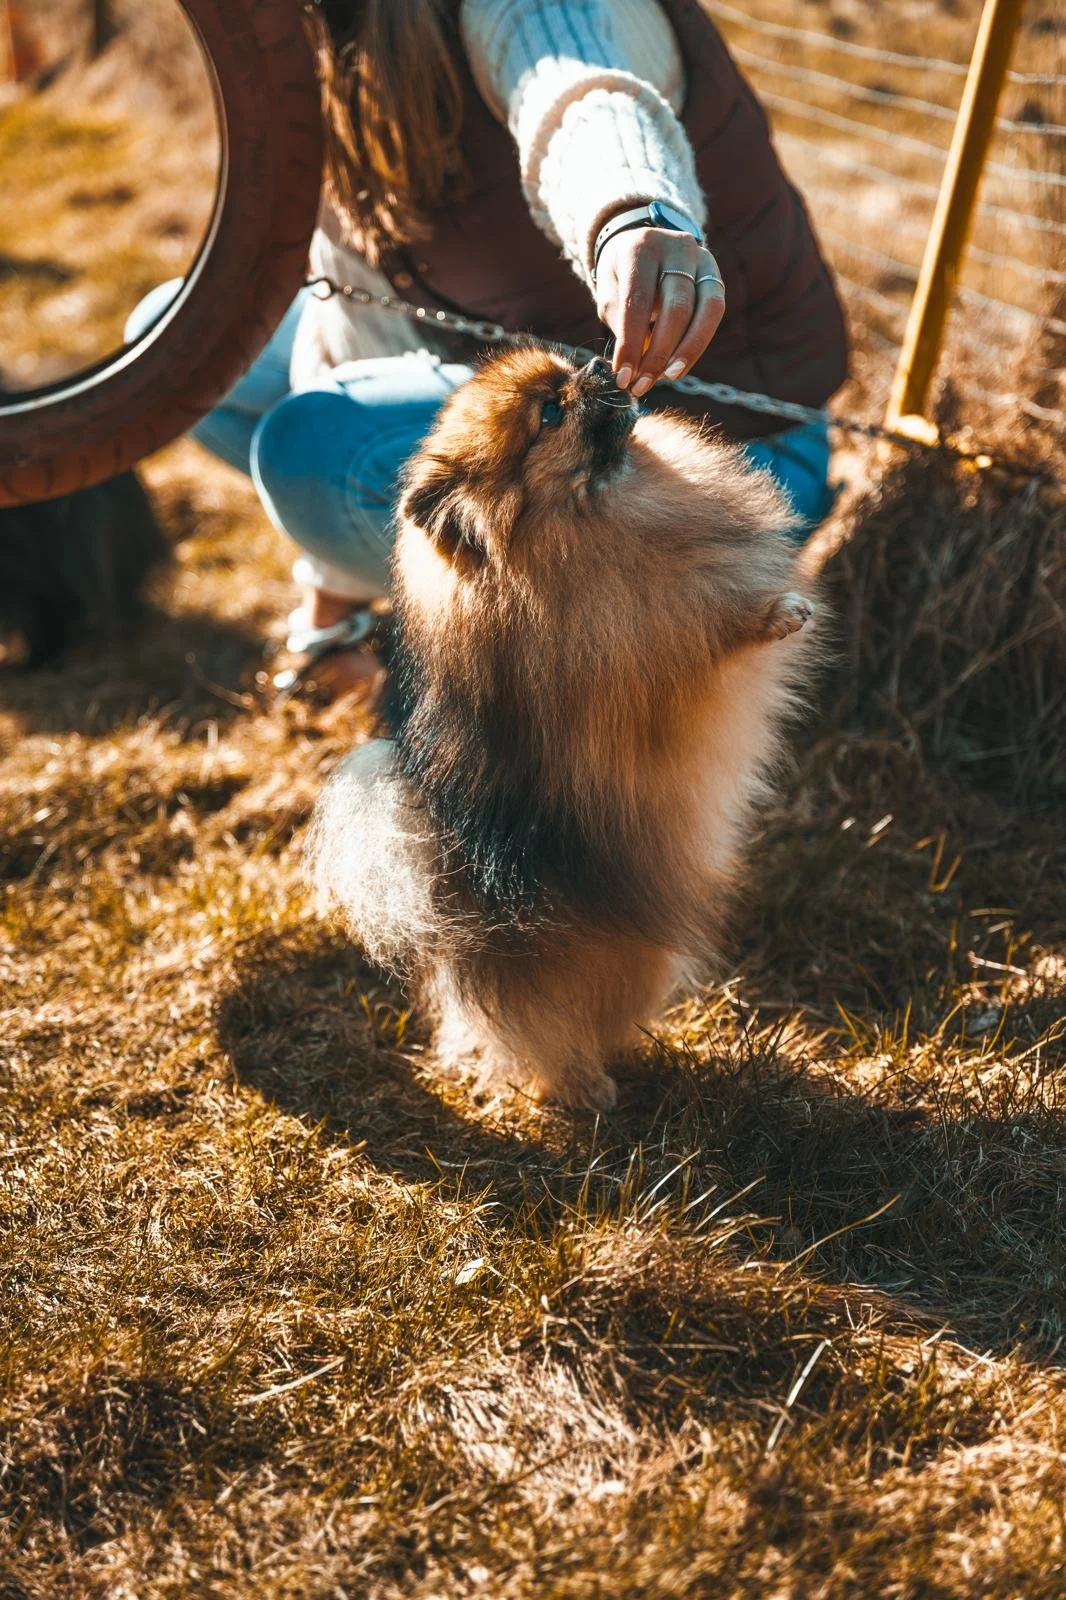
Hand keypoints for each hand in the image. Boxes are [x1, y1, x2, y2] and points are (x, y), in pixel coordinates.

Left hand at [594, 226, 724, 396]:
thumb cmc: (622, 277)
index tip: (622, 377)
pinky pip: (714, 313)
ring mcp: (702, 258)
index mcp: (642, 248)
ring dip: (686, 352)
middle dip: (658, 354)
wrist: (643, 245)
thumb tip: (633, 368)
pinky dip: (697, 344)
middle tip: (641, 384)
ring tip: (667, 378)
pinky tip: (679, 366)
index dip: (631, 344)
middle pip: (676, 308)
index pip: (638, 301)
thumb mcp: (610, 294)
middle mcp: (677, 248)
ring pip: (705, 310)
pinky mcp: (715, 274)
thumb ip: (620, 324)